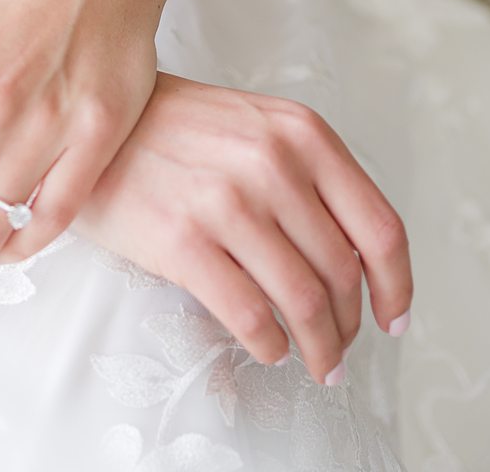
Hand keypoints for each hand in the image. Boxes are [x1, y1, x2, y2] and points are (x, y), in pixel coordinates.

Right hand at [40, 71, 412, 382]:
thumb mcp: (255, 126)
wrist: (93, 126)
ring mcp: (228, 201)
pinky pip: (252, 316)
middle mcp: (272, 162)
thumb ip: (308, 177)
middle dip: (348, 327)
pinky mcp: (184, 240)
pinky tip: (267, 346)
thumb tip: (357, 262)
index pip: (379, 227)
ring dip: (319, 349)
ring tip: (314, 363)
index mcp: (300, 133)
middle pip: (342, 274)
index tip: (392, 319)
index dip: (396, 287)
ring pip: (304, 302)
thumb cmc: (174, 129)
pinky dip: (270, 346)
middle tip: (338, 350)